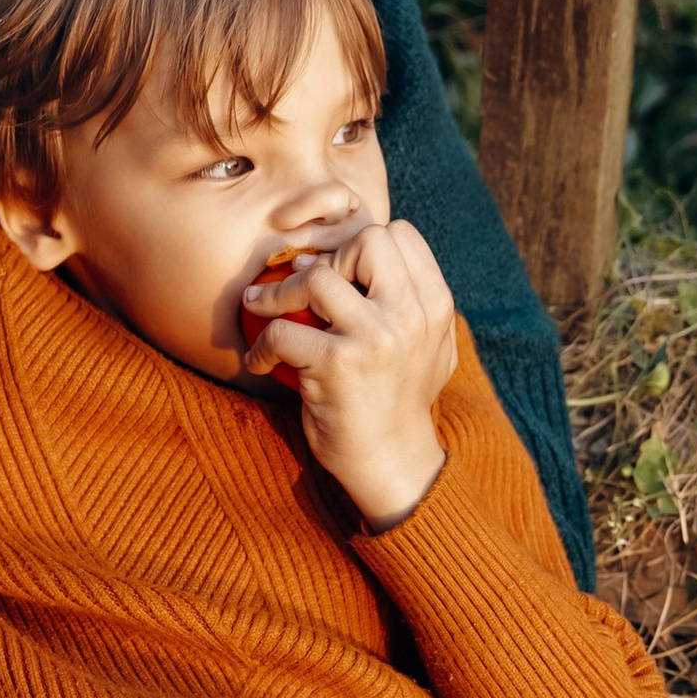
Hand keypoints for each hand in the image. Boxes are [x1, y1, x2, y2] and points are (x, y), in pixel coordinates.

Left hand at [248, 214, 455, 526]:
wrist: (394, 462)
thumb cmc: (401, 401)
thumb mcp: (431, 346)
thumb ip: (413, 302)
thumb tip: (364, 256)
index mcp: (435, 306)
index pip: (400, 235)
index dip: (362, 244)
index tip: (340, 270)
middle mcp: (409, 316)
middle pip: (366, 241)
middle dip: (328, 255)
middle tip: (305, 284)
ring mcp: (374, 338)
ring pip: (316, 277)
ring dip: (278, 293)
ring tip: (262, 308)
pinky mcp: (336, 366)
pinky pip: (281, 332)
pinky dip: (262, 348)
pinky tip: (262, 363)